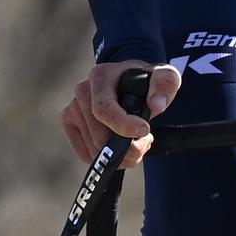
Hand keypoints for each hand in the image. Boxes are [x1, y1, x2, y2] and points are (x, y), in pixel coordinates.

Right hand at [60, 59, 181, 170]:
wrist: (132, 84)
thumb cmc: (147, 80)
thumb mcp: (165, 76)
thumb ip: (166, 83)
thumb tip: (156, 104)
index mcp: (101, 76)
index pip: (104, 109)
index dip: (123, 126)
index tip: (145, 131)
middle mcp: (82, 90)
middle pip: (99, 134)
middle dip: (127, 147)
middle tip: (146, 142)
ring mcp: (72, 108)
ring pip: (93, 147)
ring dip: (119, 155)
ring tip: (137, 145)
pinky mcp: (70, 125)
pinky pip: (85, 154)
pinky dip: (106, 159)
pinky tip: (122, 149)